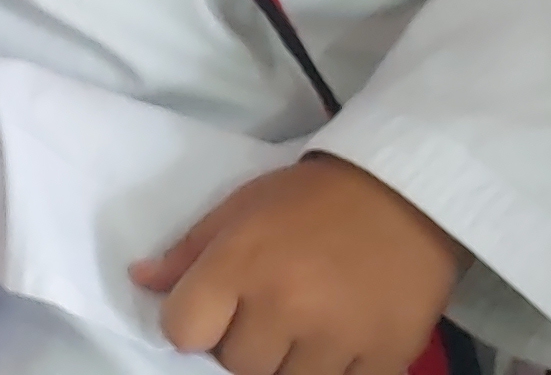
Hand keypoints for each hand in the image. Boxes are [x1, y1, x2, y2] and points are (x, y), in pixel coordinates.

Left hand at [130, 153, 464, 374]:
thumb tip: (142, 281)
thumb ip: (188, 251)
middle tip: (268, 313)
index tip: (210, 311)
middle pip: (236, 364)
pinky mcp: (385, 357)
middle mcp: (285, 306)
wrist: (409, 194)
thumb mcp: (241, 207)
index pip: (183, 331)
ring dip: (288, 363)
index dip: (191, 324)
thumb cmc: (314, 197)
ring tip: (304, 328)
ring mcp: (336, 338)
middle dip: (243, 343)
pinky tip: (339, 343)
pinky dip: (335, 372)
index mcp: (240, 265)